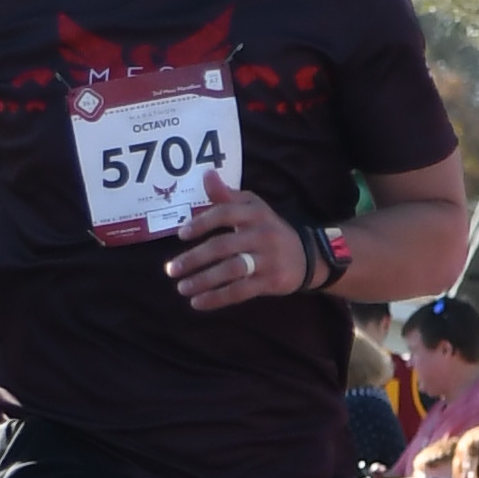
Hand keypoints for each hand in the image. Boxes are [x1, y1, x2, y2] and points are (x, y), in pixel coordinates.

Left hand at [169, 182, 309, 311]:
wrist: (307, 256)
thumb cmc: (268, 230)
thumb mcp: (252, 208)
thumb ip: (226, 196)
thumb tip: (206, 174)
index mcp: (255, 213)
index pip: (226, 213)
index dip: (202, 223)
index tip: (181, 235)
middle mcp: (263, 234)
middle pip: (224, 246)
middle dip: (194, 259)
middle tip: (171, 269)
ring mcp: (268, 259)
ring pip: (231, 270)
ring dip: (203, 281)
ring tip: (181, 288)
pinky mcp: (271, 281)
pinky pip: (240, 291)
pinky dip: (217, 298)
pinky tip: (198, 303)